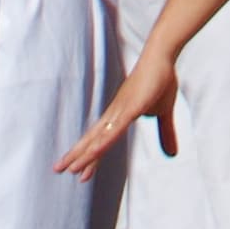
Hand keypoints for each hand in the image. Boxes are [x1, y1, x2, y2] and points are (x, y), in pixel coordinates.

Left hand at [65, 37, 179, 178]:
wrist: (162, 56)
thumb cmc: (160, 80)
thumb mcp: (164, 112)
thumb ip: (165, 134)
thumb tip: (172, 154)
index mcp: (120, 115)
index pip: (101, 140)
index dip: (90, 156)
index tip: (79, 172)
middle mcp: (115, 113)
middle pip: (92, 139)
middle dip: (77, 156)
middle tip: (58, 170)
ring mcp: (121, 110)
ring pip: (99, 137)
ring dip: (85, 153)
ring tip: (72, 169)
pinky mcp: (130, 107)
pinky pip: (115, 129)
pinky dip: (103, 141)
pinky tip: (93, 152)